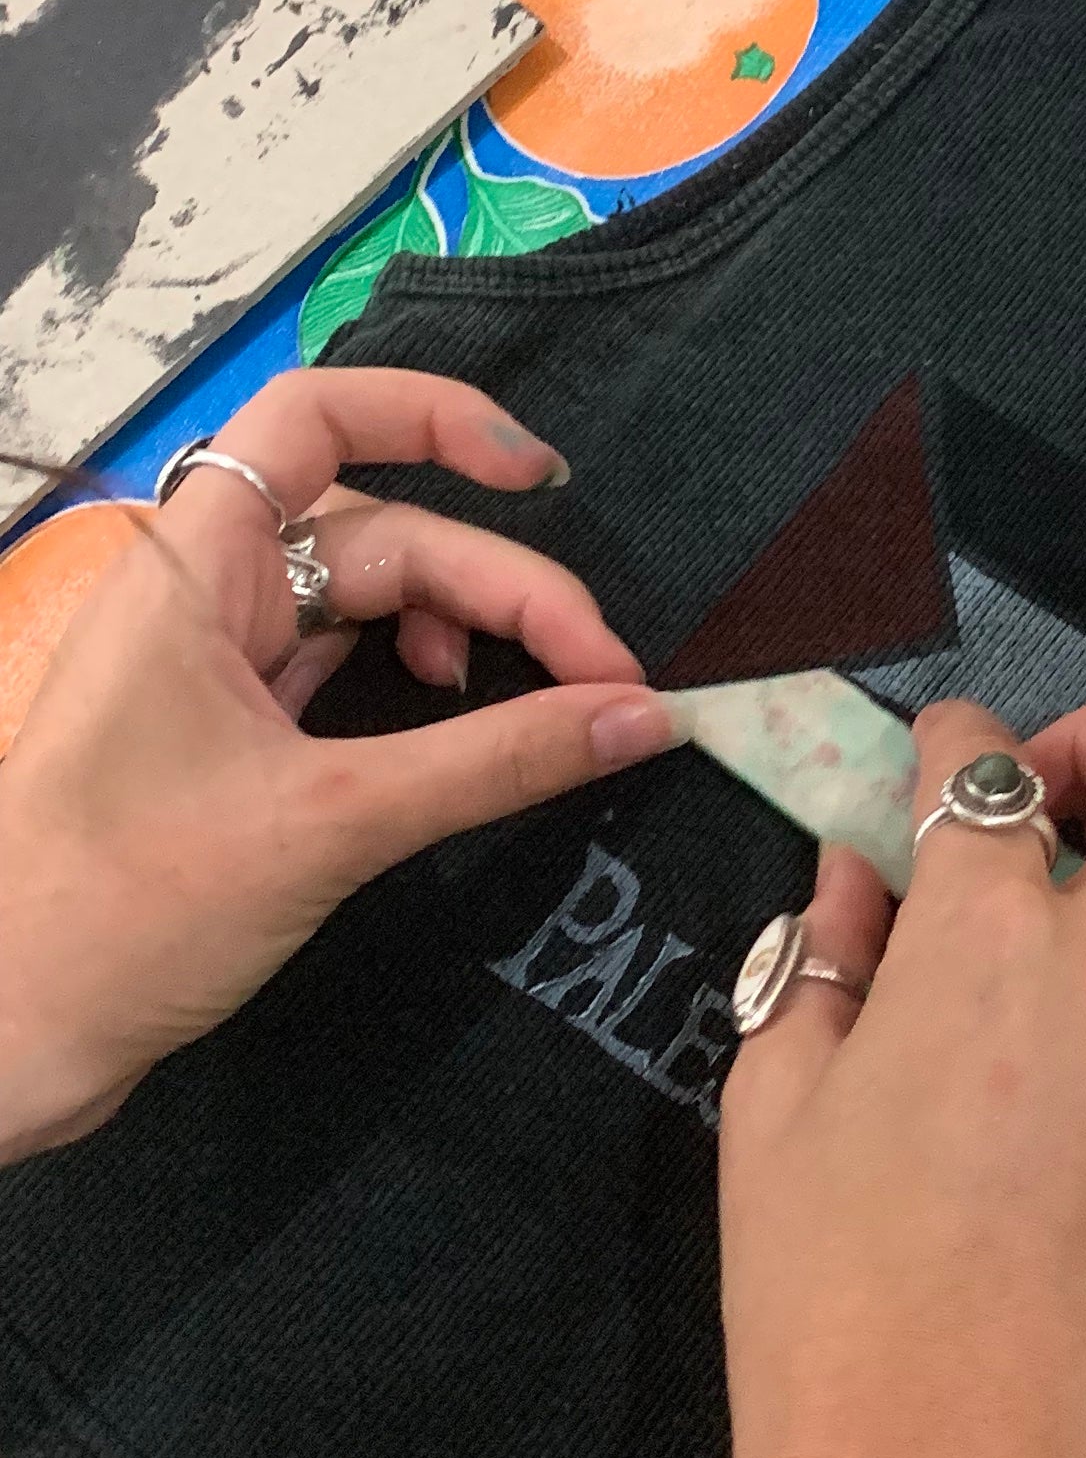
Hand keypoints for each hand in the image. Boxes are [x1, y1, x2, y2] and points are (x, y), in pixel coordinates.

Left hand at [0, 369, 671, 1160]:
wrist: (4, 1040)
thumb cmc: (130, 910)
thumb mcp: (330, 825)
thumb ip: (497, 760)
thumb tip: (650, 715)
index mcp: (193, 568)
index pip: (317, 418)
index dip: (436, 417)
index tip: (543, 477)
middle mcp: (202, 591)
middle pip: (383, 531)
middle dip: (503, 589)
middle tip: (610, 681)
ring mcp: (213, 662)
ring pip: (373, 601)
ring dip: (472, 637)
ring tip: (555, 708)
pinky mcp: (228, 733)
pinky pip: (348, 668)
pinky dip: (426, 688)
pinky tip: (472, 733)